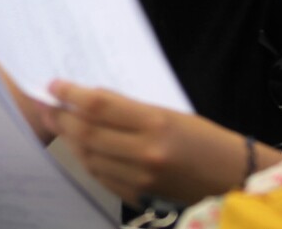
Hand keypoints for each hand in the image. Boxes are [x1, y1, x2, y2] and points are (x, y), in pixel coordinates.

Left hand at [44, 80, 243, 204]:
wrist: (234, 179)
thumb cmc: (205, 140)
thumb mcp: (170, 113)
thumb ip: (130, 109)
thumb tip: (88, 100)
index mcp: (156, 123)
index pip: (99, 106)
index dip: (70, 94)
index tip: (54, 85)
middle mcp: (146, 152)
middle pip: (88, 132)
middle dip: (62, 117)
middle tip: (47, 105)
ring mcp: (141, 179)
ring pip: (89, 156)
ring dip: (69, 139)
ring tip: (58, 124)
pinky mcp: (139, 197)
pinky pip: (101, 177)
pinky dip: (87, 160)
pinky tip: (80, 148)